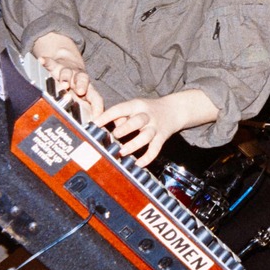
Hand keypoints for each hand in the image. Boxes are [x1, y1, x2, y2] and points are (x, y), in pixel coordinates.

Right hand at [32, 31, 103, 119]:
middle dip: (81, 85)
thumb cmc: (78, 85)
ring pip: (67, 73)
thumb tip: (97, 130)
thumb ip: (90, 112)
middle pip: (83, 79)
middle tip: (80, 91)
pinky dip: (47, 62)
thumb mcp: (85, 98)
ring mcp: (67, 72)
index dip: (97, 107)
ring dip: (66, 77)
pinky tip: (42, 60)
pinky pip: (50, 63)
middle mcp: (78, 79)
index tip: (96, 116)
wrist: (69, 63)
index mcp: (88, 89)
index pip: (96, 97)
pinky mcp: (55, 66)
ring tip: (63, 83)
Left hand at [94, 90, 218, 166]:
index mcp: (137, 105)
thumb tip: (108, 126)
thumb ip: (121, 116)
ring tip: (122, 152)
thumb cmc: (148, 109)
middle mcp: (147, 116)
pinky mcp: (162, 138)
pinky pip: (155, 149)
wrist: (175, 110)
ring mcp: (155, 127)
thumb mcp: (135, 106)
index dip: (106, 117)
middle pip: (137, 121)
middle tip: (115, 135)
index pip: (120, 109)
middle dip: (126, 128)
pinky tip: (139, 164)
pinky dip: (148, 157)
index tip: (94, 124)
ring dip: (134, 145)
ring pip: (146, 136)